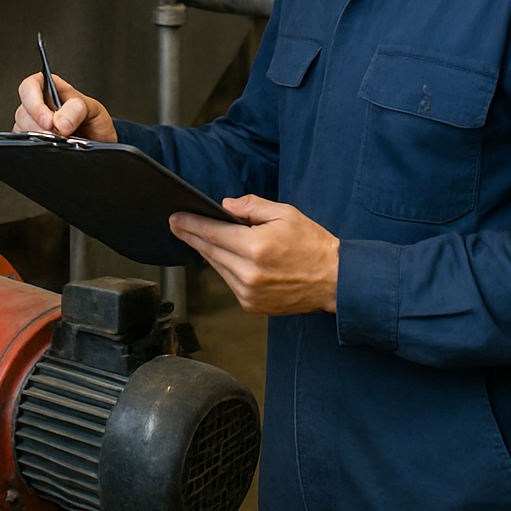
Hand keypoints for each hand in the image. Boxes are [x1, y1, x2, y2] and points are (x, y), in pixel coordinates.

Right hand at [14, 73, 116, 142]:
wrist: (98, 145)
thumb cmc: (94, 123)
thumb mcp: (94, 110)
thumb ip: (78, 109)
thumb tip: (60, 121)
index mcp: (52, 89)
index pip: (30, 86)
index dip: (35, 103)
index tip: (49, 121)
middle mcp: (39, 105)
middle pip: (23, 112)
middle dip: (40, 127)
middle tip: (60, 136)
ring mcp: (32, 124)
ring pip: (22, 130)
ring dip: (41, 139)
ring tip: (61, 141)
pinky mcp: (30, 142)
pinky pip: (24, 145)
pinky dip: (37, 148)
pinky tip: (51, 148)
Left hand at [169, 195, 339, 315]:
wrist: (334, 280)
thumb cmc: (313, 245)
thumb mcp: (285, 213)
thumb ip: (252, 206)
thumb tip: (225, 206)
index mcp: (256, 247)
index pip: (213, 233)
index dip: (191, 225)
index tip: (175, 218)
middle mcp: (249, 273)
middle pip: (209, 251)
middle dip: (192, 236)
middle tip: (177, 224)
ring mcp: (249, 292)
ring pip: (217, 267)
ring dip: (207, 252)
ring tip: (199, 237)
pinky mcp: (251, 305)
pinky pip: (229, 282)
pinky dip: (224, 267)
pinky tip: (225, 256)